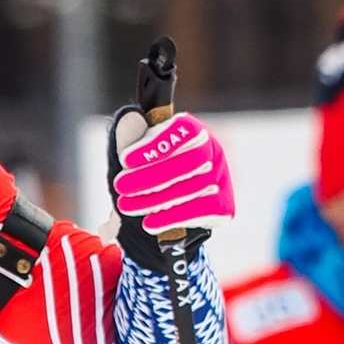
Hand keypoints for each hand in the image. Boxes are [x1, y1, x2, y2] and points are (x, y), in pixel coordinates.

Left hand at [112, 109, 232, 256]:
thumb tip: (129, 119)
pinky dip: (172, 218)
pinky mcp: (223, 205)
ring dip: (154, 199)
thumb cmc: (148, 177)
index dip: (155, 144)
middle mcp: (212, 150)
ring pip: (193, 187)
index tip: (125, 159)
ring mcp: (220, 178)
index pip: (182, 130)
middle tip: (120, 186)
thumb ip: (131, 139)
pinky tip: (149, 223)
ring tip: (125, 206)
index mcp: (192, 131)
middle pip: (191, 161)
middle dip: (152, 175)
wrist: (167, 217)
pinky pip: (200, 211)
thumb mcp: (136, 156)